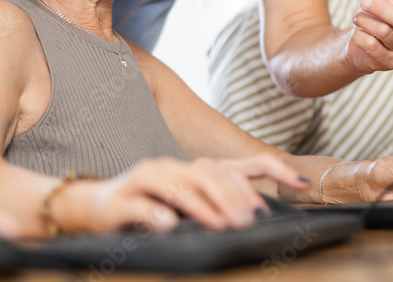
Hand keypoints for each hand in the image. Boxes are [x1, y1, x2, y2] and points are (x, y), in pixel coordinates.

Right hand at [57, 155, 309, 232]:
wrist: (90, 208)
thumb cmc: (146, 207)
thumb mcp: (186, 205)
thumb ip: (215, 206)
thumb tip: (255, 215)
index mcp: (193, 169)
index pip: (239, 166)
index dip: (273, 170)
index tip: (301, 182)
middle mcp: (173, 167)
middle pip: (212, 176)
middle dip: (235, 197)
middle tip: (252, 220)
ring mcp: (147, 179)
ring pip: (181, 189)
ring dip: (204, 207)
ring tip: (223, 224)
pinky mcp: (123, 199)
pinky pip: (142, 206)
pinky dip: (156, 215)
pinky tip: (169, 226)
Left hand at [346, 0, 392, 73]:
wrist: (357, 42)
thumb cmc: (377, 13)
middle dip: (381, 8)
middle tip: (364, 1)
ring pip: (383, 32)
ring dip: (364, 21)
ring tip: (358, 18)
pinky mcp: (388, 63)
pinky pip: (370, 45)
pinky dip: (359, 35)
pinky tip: (360, 35)